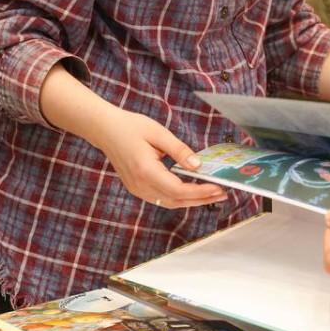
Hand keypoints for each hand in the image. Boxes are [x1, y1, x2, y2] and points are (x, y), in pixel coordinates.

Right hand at [90, 108, 226, 209]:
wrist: (106, 130)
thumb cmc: (131, 127)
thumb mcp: (159, 134)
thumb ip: (180, 151)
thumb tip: (198, 165)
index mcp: (145, 171)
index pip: (178, 190)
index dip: (200, 192)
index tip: (218, 188)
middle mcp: (140, 186)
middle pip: (176, 201)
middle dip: (201, 199)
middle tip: (223, 194)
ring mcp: (137, 190)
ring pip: (169, 203)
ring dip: (192, 201)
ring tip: (213, 194)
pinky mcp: (137, 188)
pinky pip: (162, 198)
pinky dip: (180, 197)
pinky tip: (193, 191)